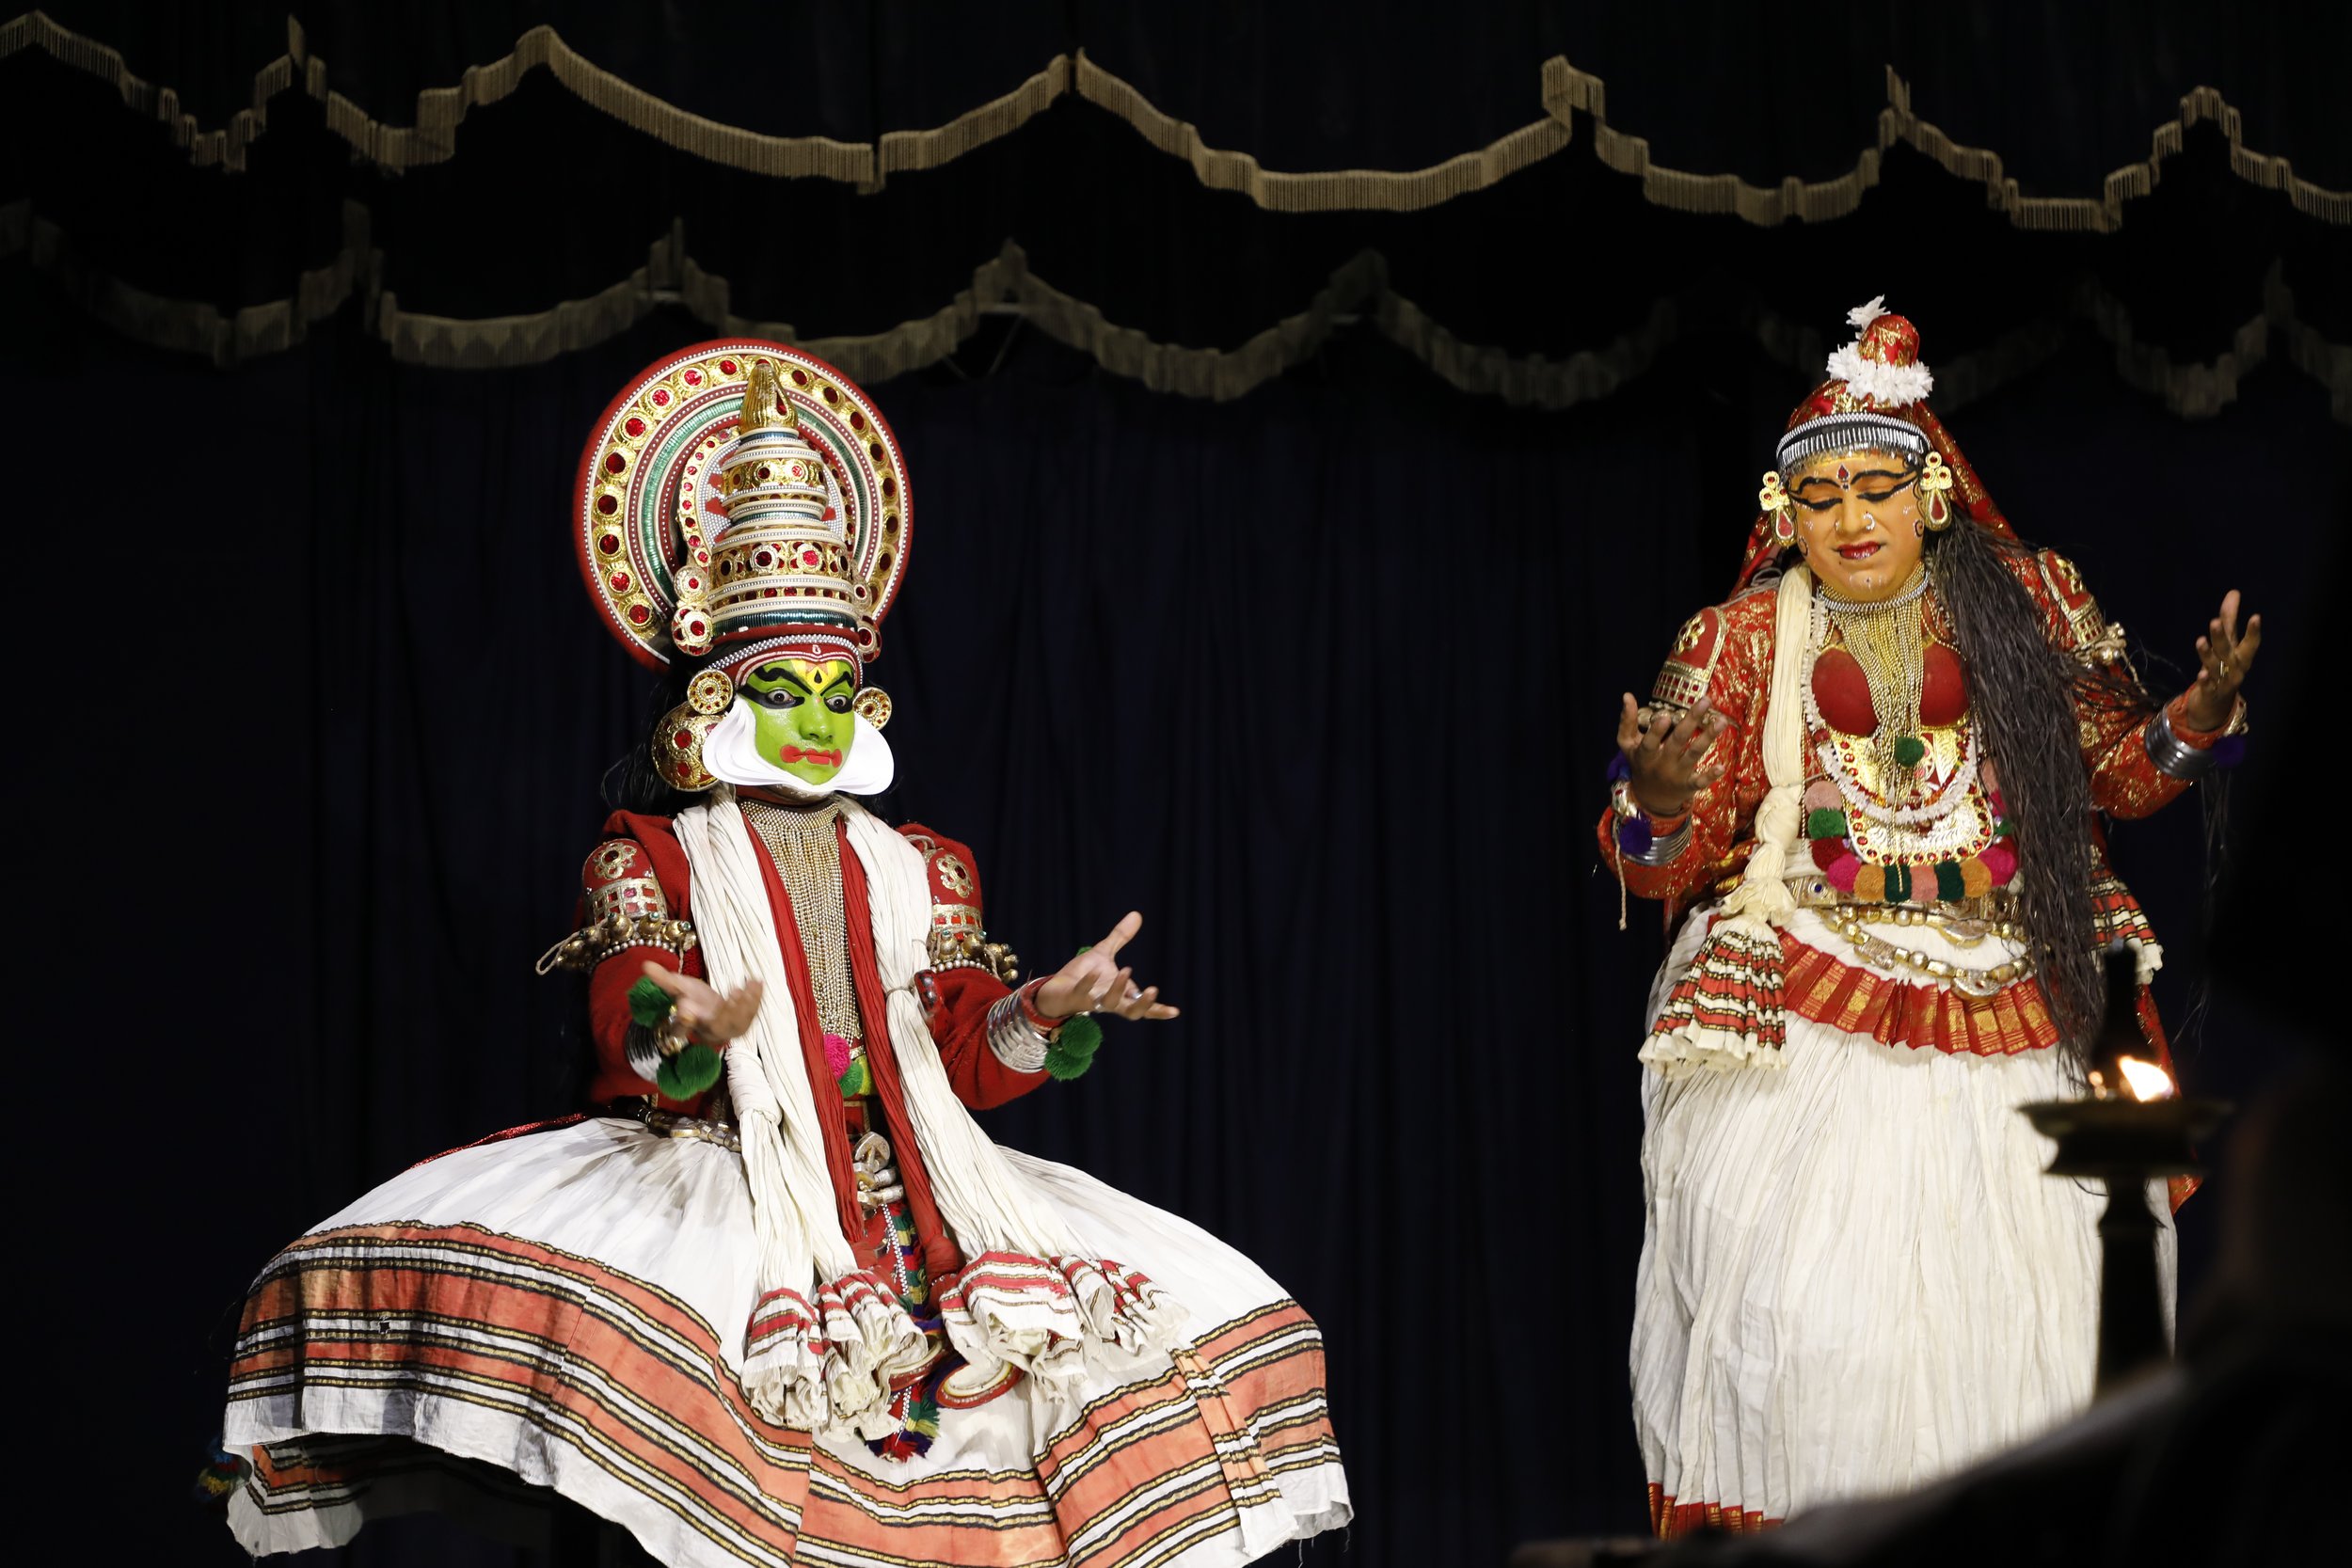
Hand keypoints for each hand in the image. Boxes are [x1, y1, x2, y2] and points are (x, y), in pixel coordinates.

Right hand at [640, 963, 764, 1045]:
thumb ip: (663, 979)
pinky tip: (757, 982)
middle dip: (726, 1014)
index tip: (685, 1012)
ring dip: (746, 1007)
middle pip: (717, 1028)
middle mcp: (709, 1030)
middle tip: (732, 993)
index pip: (683, 1029)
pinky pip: (751, 1015)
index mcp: (689, 1024)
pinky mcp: (742, 1023)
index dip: (684, 1024)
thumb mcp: (677, 987)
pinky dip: (756, 1000)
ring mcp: (728, 1029)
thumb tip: (646, 965)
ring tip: (747, 987)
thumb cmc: (691, 998)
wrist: (709, 1009)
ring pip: (738, 1025)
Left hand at [1033, 911, 1180, 1022]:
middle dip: (1143, 1004)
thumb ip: (1120, 937)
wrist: (1055, 986)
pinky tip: (1093, 970)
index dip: (1158, 1010)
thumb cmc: (1081, 974)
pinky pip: (1083, 993)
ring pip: (1110, 1004)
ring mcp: (1092, 1001)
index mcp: (1120, 994)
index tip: (1175, 1011)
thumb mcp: (1104, 952)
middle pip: (1131, 1012)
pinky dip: (1089, 982)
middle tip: (1154, 990)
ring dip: (1119, 989)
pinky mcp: (1075, 997)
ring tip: (1126, 970)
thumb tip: (1136, 915)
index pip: (1142, 1006)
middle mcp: (1109, 1001)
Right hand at [1615, 693, 1727, 816]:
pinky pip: (1700, 781)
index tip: (1665, 717)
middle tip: (1705, 701)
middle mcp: (1662, 764)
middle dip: (1691, 721)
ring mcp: (1676, 775)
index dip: (1656, 732)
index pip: (1649, 742)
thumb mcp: (1627, 745)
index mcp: (1645, 754)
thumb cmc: (1640, 763)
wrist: (1650, 798)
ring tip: (1721, 721)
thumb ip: (1627, 721)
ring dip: (1708, 737)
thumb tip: (1627, 695)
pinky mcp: (1689, 785)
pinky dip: (1710, 775)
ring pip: (1693, 755)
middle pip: (1678, 741)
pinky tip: (1721, 766)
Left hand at [2181, 589, 2260, 732]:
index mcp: (2242, 655)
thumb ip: (2229, 619)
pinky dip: (2205, 680)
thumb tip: (2233, 592)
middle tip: (2214, 621)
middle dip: (2221, 637)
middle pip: (2228, 651)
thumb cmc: (2225, 664)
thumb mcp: (2227, 642)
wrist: (2216, 700)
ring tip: (2200, 640)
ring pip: (2215, 666)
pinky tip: (2200, 674)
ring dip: (2207, 654)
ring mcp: (2224, 681)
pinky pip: (2208, 686)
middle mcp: (2235, 668)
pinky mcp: (2211, 692)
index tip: (2256, 616)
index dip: (2253, 631)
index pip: (2251, 643)